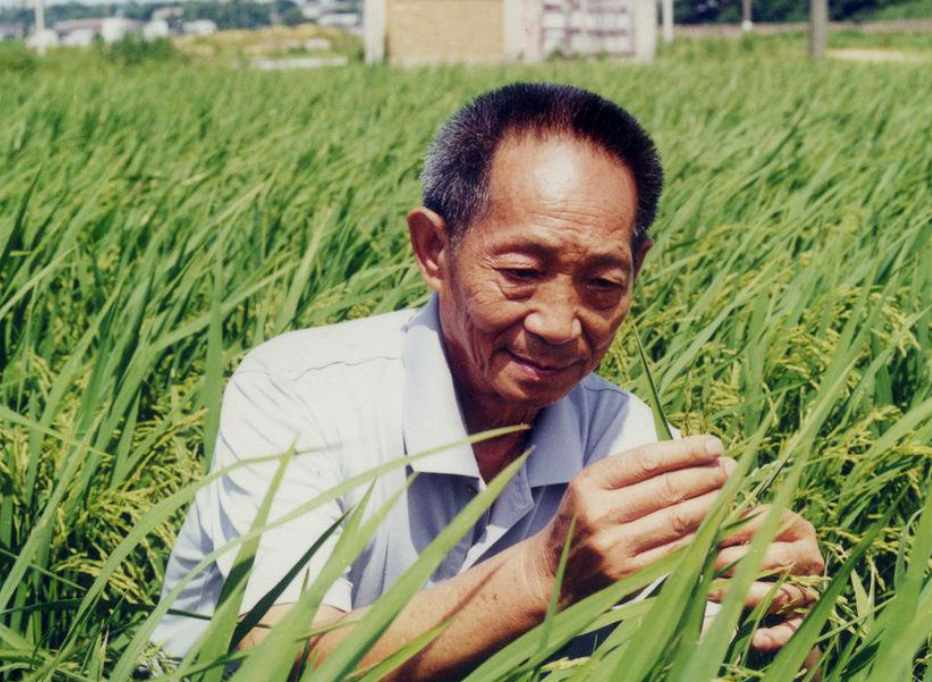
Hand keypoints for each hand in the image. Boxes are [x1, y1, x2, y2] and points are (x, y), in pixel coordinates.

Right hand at [526, 435, 736, 605]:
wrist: (555, 570)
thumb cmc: (584, 516)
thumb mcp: (595, 484)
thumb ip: (633, 470)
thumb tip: (690, 452)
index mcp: (591, 482)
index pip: (647, 460)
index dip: (686, 450)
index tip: (714, 445)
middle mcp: (601, 513)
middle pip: (668, 488)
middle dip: (707, 475)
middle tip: (730, 468)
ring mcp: (616, 547)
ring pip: (678, 520)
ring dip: (712, 503)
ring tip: (730, 491)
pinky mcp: (630, 574)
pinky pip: (677, 550)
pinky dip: (702, 534)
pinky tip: (718, 521)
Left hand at [711, 506, 824, 650]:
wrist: (758, 591)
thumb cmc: (742, 552)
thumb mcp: (738, 533)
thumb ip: (729, 524)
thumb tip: (712, 519)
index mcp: (795, 527)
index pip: (770, 523)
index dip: (738, 529)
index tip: (713, 535)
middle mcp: (809, 557)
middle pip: (777, 558)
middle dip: (738, 561)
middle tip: (709, 564)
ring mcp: (810, 588)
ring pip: (782, 593)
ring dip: (746, 594)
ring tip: (712, 592)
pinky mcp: (805, 620)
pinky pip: (793, 630)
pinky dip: (775, 636)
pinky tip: (756, 639)